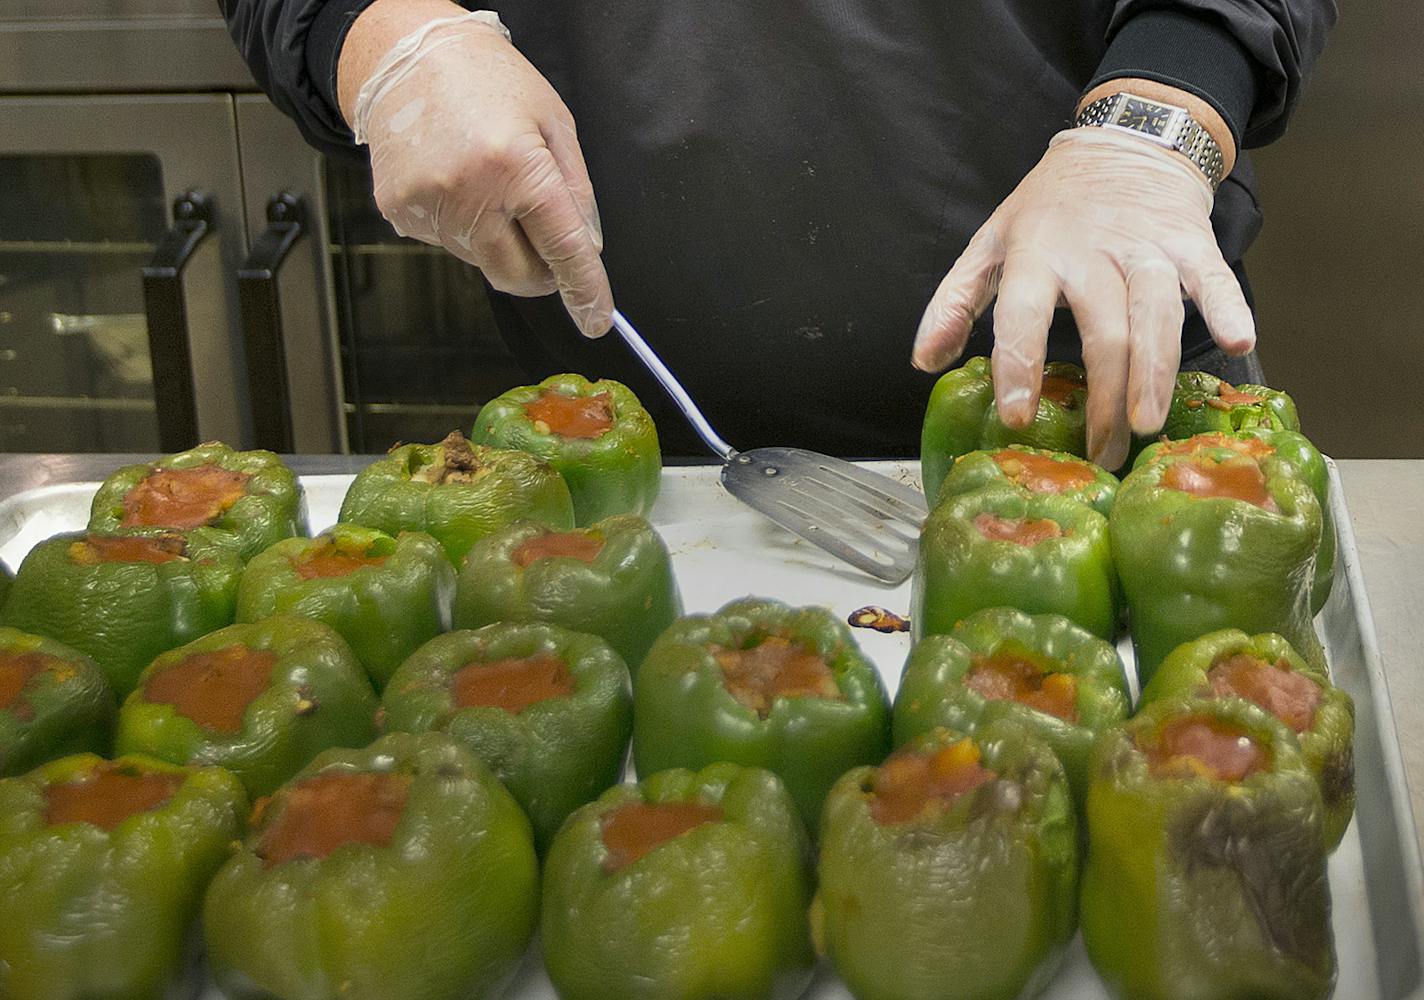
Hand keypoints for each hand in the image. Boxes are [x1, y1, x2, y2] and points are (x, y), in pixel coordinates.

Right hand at [339, 0, 611, 335]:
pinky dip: (464, 227)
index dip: (584, 289)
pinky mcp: (401, 213)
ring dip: (499, 240)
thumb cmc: (486, 80)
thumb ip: (577, 192)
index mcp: (517, 165)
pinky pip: (449, 244)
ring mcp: (429, 207)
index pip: (562, 248)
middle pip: (518, 277)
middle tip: (543, 238)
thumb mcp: (554, 122)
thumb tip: (588, 248)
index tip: (596, 319)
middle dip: (540, 271)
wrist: (406, 56)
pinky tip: (456, 181)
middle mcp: (469, 193)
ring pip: (484, 262)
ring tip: (487, 181)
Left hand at [911, 120, 1254, 469]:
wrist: (1125, 139)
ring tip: (1149, 422)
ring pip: (1155, 314)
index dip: (1018, 365)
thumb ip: (954, 299)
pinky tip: (1240, 343)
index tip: (1018, 416)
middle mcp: (1091, 251)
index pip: (1021, 314)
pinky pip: (1212, 277)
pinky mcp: (1191, 241)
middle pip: (1101, 330)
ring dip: (1155, 371)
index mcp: (1035, 252)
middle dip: (1101, 395)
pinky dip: (1228, 307)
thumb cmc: (1050, 206)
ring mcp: (1145, 246)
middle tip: (1100, 452)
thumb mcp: (991, 241)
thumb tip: (924, 360)